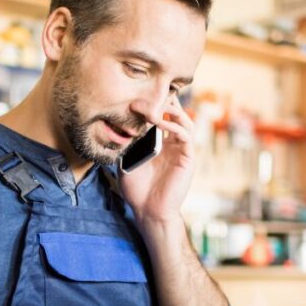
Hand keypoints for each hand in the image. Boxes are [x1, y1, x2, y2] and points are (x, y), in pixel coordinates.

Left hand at [119, 95, 194, 224]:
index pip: (162, 117)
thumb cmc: (137, 190)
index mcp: (160, 144)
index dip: (154, 105)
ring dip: (171, 110)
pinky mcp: (188, 158)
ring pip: (184, 121)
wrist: (148, 211)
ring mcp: (181, 150)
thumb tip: (118, 124)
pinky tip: (160, 122)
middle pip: (176, 114)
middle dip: (164, 102)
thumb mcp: (126, 161)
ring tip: (156, 106)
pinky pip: (186, 136)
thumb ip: (127, 143)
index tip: (137, 98)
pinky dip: (175, 125)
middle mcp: (173, 144)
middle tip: (148, 95)